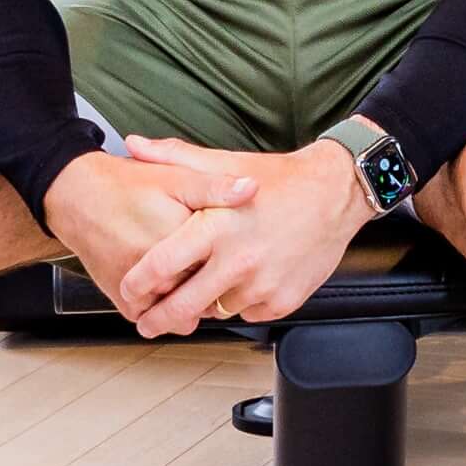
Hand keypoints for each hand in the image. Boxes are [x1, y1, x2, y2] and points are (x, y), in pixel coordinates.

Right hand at [40, 152, 257, 327]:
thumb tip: (251, 189)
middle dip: (218, 285)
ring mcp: (142, 289)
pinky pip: (155, 317)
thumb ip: (215, 187)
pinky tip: (168, 290)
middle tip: (221, 271)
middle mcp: (162, 269)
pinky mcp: (125, 300)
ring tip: (195, 281)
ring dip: (192, 304)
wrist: (77, 197)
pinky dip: (164, 309)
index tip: (243, 253)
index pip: (226, 264)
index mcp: (181, 237)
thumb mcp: (175, 176)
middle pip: (207, 291)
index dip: (237, 260)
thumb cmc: (124, 186)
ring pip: (183, 312)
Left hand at [107, 136, 367, 338]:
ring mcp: (262, 285)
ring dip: (208, 303)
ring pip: (217, 310)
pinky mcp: (283, 301)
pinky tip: (246, 281)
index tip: (129, 291)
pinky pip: (248, 313)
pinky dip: (242, 303)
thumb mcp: (225, 162)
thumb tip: (134, 144)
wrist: (336, 193)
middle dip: (158, 318)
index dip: (137, 284)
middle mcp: (238, 260)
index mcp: (217, 227)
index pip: (161, 265)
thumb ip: (174, 157)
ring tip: (208, 286)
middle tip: (147, 321)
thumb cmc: (279, 180)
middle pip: (183, 305)